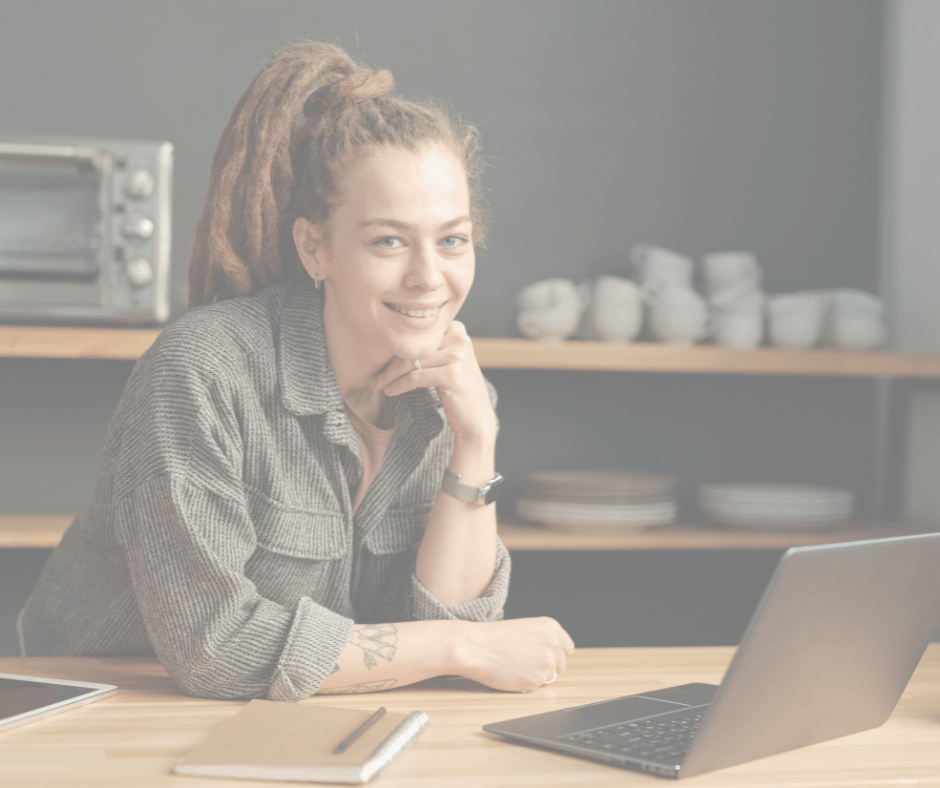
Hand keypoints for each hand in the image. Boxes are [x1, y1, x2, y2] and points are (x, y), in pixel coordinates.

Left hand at [371, 321, 496, 443]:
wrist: (476, 418)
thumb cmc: (457, 391)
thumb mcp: (448, 362)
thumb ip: (431, 348)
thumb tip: (392, 341)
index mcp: (457, 331)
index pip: (418, 336)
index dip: (397, 348)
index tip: (381, 361)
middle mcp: (460, 340)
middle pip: (413, 348)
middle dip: (390, 364)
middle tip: (375, 377)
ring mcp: (458, 356)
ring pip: (411, 362)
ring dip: (389, 376)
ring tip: (378, 385)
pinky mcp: (453, 374)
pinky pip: (415, 377)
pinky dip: (399, 385)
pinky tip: (390, 391)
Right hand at [453, 617, 575, 691]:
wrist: (476, 647)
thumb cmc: (494, 637)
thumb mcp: (525, 628)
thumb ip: (543, 638)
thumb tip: (554, 654)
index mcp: (551, 627)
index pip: (568, 648)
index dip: (556, 655)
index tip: (545, 658)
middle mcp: (554, 643)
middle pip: (561, 665)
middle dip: (547, 668)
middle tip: (525, 663)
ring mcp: (548, 662)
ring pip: (550, 677)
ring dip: (536, 676)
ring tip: (515, 666)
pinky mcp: (538, 679)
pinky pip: (537, 687)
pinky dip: (526, 684)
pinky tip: (511, 673)